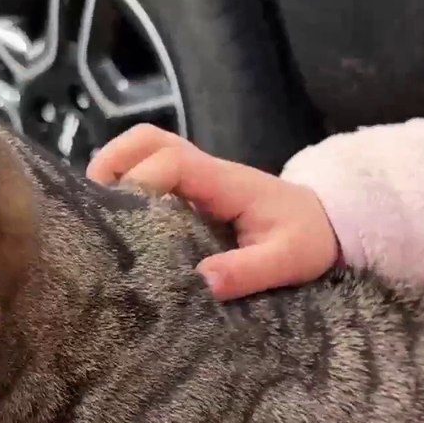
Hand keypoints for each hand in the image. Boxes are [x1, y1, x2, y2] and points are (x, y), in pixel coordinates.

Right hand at [87, 125, 338, 300]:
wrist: (329, 224)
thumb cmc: (308, 240)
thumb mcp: (287, 261)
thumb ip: (247, 271)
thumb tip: (200, 282)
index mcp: (225, 181)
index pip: (171, 160)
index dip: (141, 180)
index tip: (125, 217)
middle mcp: (205, 171)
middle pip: (146, 139)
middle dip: (113, 164)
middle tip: (94, 208)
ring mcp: (196, 179)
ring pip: (143, 151)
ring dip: (115, 173)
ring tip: (99, 217)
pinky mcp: (192, 193)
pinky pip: (151, 174)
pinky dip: (127, 187)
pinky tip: (119, 225)